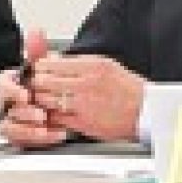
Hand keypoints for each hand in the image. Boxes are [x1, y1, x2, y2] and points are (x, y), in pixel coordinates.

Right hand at [0, 29, 67, 148]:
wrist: (57, 102)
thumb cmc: (44, 84)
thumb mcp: (43, 67)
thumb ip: (38, 51)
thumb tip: (37, 31)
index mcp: (8, 84)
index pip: (1, 86)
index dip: (12, 91)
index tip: (26, 95)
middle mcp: (6, 104)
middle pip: (5, 109)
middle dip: (23, 113)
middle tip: (41, 114)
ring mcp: (11, 121)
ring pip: (9, 128)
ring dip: (28, 129)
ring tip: (47, 127)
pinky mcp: (20, 136)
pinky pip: (23, 141)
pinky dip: (40, 139)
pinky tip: (56, 134)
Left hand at [29, 53, 144, 141]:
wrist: (145, 112)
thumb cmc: (127, 89)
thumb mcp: (105, 65)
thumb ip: (78, 62)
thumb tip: (53, 58)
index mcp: (92, 66)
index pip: (50, 63)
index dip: (40, 67)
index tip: (39, 69)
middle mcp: (87, 84)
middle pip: (43, 81)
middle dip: (36, 83)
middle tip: (37, 84)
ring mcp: (84, 105)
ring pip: (46, 100)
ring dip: (41, 99)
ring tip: (45, 97)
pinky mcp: (83, 123)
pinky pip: (56, 118)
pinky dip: (51, 115)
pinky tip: (55, 111)